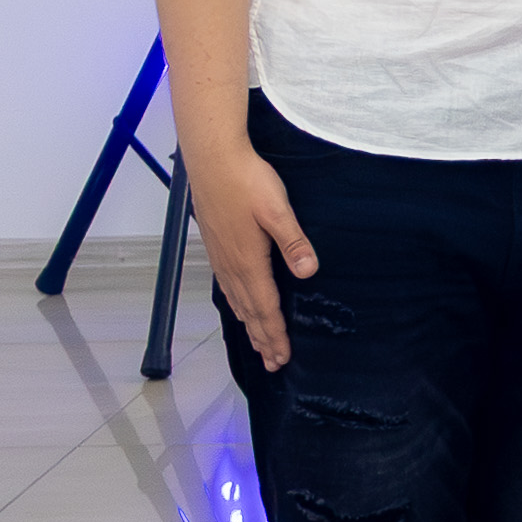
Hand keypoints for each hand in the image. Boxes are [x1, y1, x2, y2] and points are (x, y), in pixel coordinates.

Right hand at [192, 143, 319, 370]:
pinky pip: (227, 287)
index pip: (265, 307)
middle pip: (249, 311)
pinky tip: (238, 306)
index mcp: (249, 261)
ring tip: (258, 345)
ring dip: (249, 325)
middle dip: (263, 338)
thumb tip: (309, 272)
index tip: (282, 357)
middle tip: (273, 363)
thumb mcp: (277, 209)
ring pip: (237, 301)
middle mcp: (232, 265)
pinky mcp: (216, 246)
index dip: (275, 334)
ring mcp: (221, 257)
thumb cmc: (247, 180)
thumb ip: (292, 242)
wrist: (212, 158)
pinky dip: (236, 305)